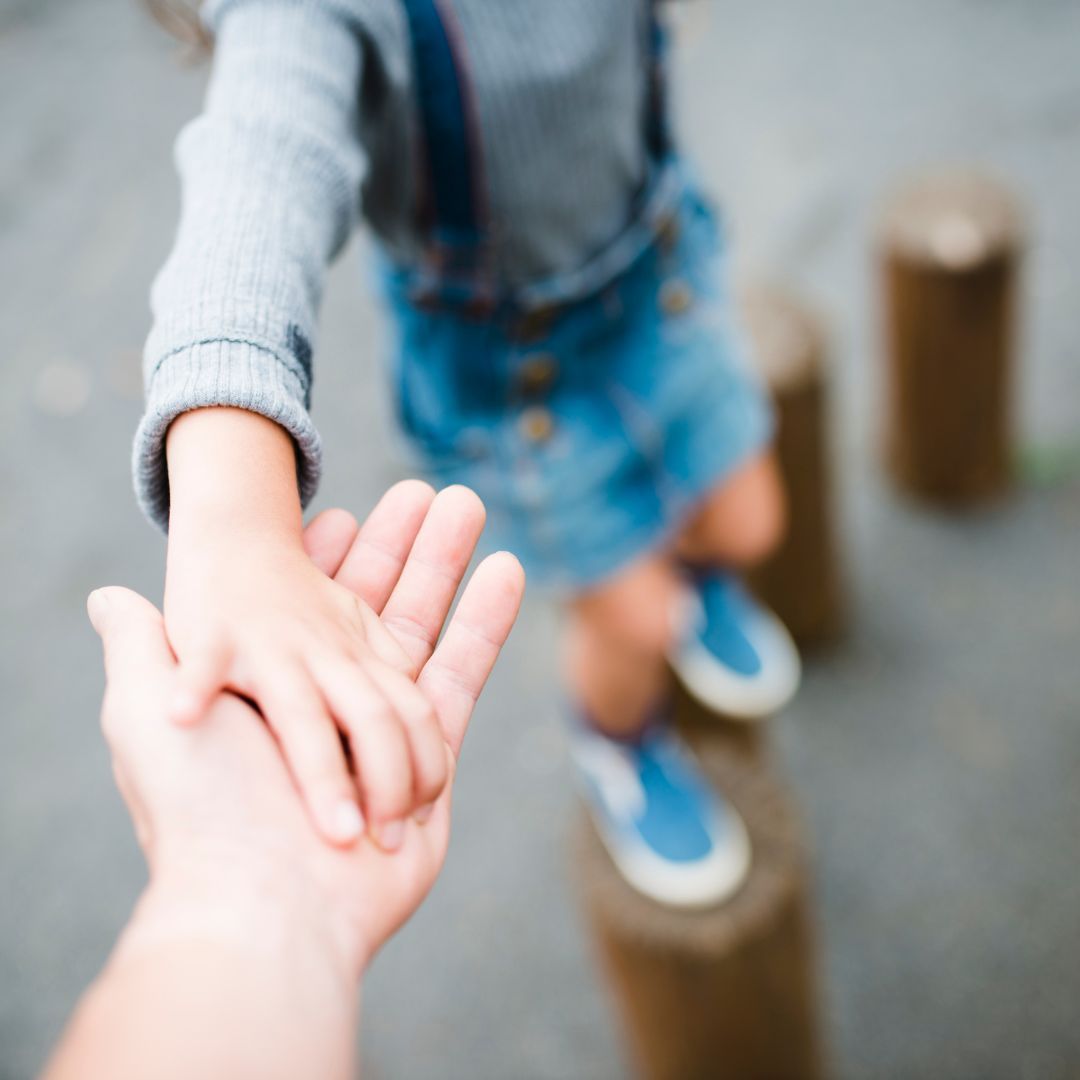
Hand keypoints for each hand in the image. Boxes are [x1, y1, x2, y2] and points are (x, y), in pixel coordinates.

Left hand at [91, 483, 523, 972]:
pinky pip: (462, 678)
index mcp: (268, 687)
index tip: (344, 512)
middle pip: (374, 607)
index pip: (304, 604)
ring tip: (470, 503)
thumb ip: (142, 649)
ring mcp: (379, 733)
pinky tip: (508, 569)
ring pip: (422, 630)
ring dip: (447, 566)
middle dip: (404, 547)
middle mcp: (326, 705)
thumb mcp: (143, 712)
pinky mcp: (429, 760)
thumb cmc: (200, 804)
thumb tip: (108, 597)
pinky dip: (485, 622)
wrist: (264, 905)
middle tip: (432, 490)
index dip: (327, 556)